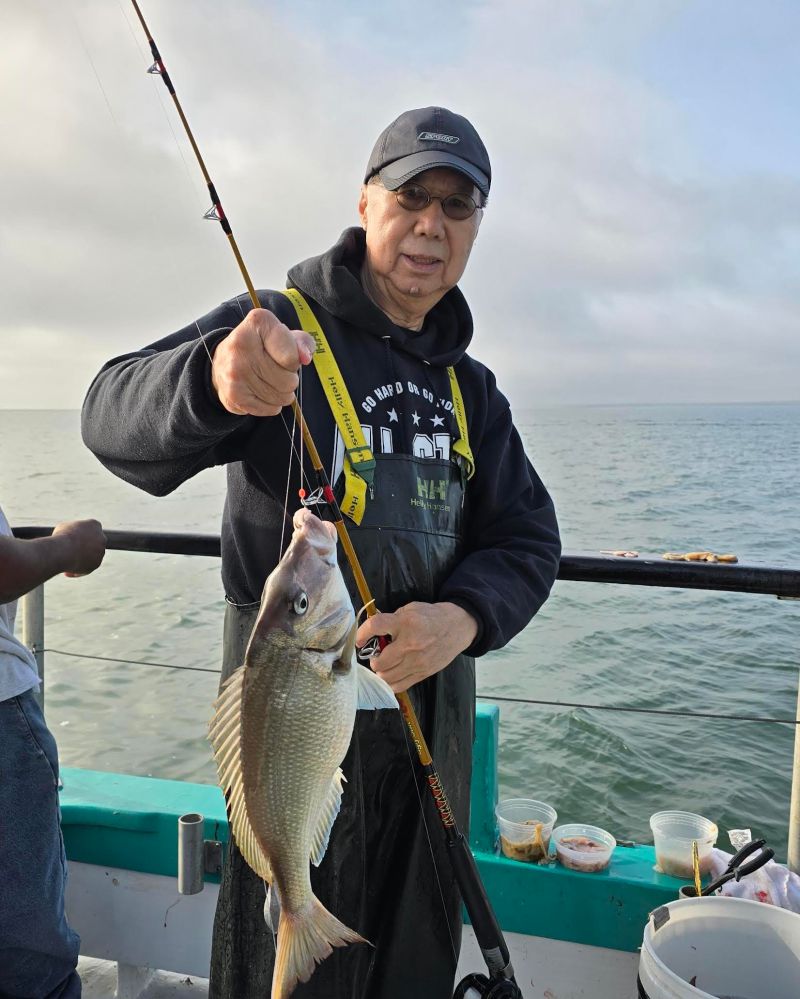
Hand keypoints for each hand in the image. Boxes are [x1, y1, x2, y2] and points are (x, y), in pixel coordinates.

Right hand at [51, 520, 106, 576]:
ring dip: (79, 561)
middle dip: (82, 549)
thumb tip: (68, 535)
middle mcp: (101, 537)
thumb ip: (70, 531)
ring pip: (89, 557)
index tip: (72, 541)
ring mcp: (101, 551)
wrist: (64, 551)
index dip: (79, 536)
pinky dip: (78, 571)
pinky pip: (87, 568)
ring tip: (65, 565)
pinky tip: (67, 572)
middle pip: (92, 544)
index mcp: (94, 525)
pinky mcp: (97, 563)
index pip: (89, 530)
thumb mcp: (63, 528)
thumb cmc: (61, 537)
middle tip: (71, 554)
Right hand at [211, 308, 314, 415]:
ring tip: (270, 382)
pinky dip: (271, 405)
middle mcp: (241, 344)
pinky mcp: (233, 395)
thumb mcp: (285, 336)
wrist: (223, 361)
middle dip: (289, 380)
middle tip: (277, 371)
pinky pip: (269, 410)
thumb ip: (302, 342)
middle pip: (288, 381)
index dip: (294, 362)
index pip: (292, 358)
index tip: (283, 355)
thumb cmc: (262, 347)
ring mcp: (234, 372)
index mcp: (258, 322)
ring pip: (280, 398)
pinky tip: (261, 392)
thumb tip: (305, 357)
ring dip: (282, 394)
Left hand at [355, 601, 477, 693]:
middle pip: (379, 662)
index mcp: (406, 623)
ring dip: (380, 672)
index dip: (362, 633)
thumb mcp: (410, 609)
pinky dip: (390, 682)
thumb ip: (391, 619)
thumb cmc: (431, 616)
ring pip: (387, 677)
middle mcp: (410, 644)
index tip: (358, 640)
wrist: (458, 627)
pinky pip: (399, 686)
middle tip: (375, 655)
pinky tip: (392, 673)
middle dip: (373, 659)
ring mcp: (418, 662)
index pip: (376, 626)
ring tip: (384, 664)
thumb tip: (372, 631)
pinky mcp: (423, 673)